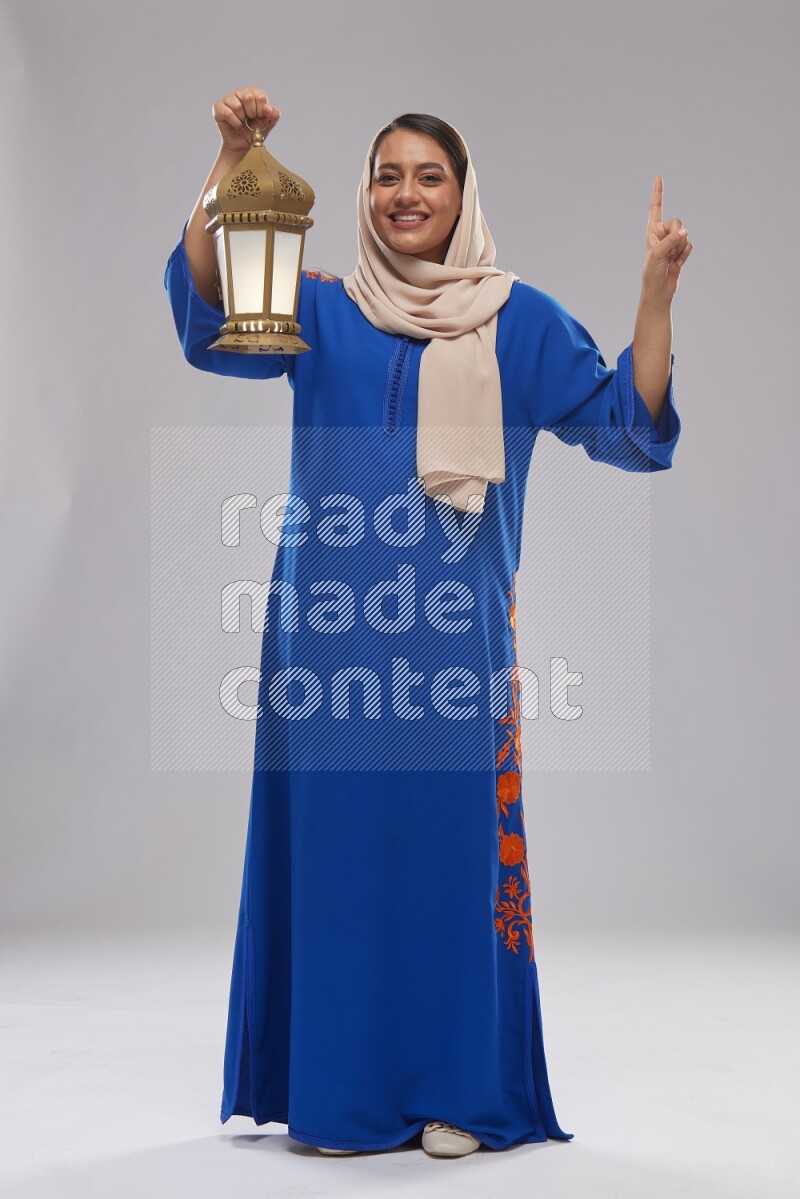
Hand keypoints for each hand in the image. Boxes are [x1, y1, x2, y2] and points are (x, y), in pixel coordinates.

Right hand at [212, 87, 280, 160]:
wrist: (243, 146)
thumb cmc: (254, 132)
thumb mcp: (268, 123)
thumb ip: (274, 114)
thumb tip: (270, 109)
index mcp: (252, 92)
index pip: (260, 96)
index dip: (261, 110)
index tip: (260, 117)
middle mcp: (239, 92)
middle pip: (248, 97)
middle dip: (252, 114)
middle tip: (250, 120)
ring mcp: (227, 99)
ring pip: (237, 106)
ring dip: (242, 119)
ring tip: (242, 123)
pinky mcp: (218, 108)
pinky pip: (228, 113)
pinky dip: (235, 123)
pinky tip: (237, 126)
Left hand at [641, 176, 692, 305]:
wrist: (659, 292)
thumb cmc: (652, 274)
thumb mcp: (658, 254)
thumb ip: (671, 241)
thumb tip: (685, 231)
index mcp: (651, 231)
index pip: (655, 208)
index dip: (658, 193)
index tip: (658, 178)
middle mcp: (662, 234)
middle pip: (678, 222)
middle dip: (676, 235)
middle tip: (668, 251)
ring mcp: (672, 243)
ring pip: (685, 235)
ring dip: (680, 249)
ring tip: (670, 260)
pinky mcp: (680, 252)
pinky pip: (689, 245)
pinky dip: (685, 255)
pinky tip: (676, 264)